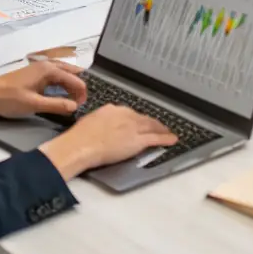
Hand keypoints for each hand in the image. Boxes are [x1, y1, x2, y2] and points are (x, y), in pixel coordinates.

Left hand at [0, 62, 88, 117]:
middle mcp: (46, 65)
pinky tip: (60, 95)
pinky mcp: (34, 75)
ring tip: (74, 100)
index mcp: (48, 70)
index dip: (81, 92)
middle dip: (78, 87)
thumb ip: (56, 105)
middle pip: (70, 73)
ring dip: (70, 85)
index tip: (82, 107)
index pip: (74, 79)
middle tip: (80, 103)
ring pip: (62, 74)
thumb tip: (75, 106)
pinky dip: (61, 85)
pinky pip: (54, 77)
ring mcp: (40, 68)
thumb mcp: (34, 104)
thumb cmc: (10, 99)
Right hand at [39, 105, 177, 180]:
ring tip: (167, 131)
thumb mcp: (90, 121)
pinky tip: (172, 140)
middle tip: (157, 126)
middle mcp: (125, 115)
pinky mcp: (138, 140)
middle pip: (142, 118)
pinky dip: (165, 139)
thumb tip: (100, 126)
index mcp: (112, 109)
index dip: (135, 119)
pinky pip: (155, 138)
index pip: (128, 114)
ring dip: (160, 129)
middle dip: (150, 123)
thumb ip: (100, 122)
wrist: (82, 144)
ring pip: (151, 127)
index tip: (138, 122)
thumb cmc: (80, 136)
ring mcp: (133, 127)